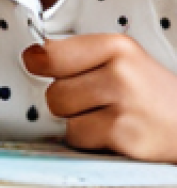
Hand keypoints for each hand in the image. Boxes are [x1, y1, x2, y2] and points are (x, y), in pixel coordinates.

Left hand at [24, 34, 176, 162]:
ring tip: (106, 117)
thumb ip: (82, 57)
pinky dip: (90, 141)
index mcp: (117, 46)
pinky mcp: (125, 137)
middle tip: (93, 101)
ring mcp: (124, 106)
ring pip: (63, 116)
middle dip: (66, 100)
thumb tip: (32, 58)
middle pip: (54, 90)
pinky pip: (79, 138)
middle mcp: (121, 73)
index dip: (38, 62)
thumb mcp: (126, 62)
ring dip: (77, 122)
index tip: (36, 63)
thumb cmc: (154, 96)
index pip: (52, 53)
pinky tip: (115, 134)